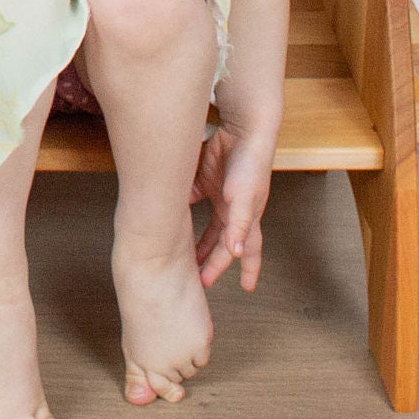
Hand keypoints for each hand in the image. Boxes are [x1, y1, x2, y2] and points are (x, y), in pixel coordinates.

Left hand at [190, 120, 273, 292]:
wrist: (244, 129)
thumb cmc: (250, 166)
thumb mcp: (245, 199)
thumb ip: (240, 225)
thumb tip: (234, 254)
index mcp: (246, 217)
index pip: (243, 251)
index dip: (238, 270)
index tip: (238, 289)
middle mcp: (233, 208)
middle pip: (222, 242)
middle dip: (213, 261)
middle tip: (201, 279)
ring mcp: (219, 193)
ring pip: (207, 224)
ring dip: (198, 240)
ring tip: (184, 254)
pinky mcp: (207, 177)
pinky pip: (192, 196)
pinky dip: (182, 207)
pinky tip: (168, 213)